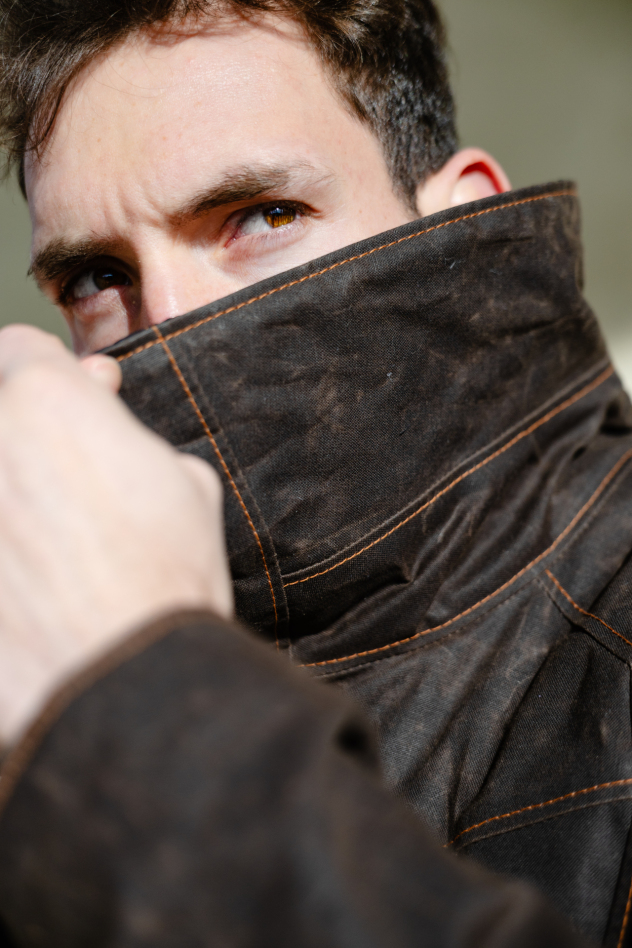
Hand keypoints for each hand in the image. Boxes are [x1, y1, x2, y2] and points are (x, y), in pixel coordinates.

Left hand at [0, 325, 232, 745]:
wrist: (120, 682)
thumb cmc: (162, 581)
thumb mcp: (184, 485)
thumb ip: (129, 430)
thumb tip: (99, 392)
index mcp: (44, 399)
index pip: (21, 349)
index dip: (51, 380)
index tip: (69, 412)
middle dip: (20, 437)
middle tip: (58, 485)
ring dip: (9, 494)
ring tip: (43, 545)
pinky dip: (2, 554)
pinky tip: (22, 580)